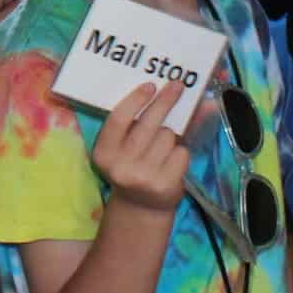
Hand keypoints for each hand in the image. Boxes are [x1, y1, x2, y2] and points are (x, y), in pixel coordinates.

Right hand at [92, 79, 189, 212]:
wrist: (140, 206)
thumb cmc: (134, 166)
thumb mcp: (127, 146)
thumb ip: (141, 119)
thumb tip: (188, 97)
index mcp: (103, 152)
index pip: (118, 119)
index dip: (135, 100)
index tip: (150, 86)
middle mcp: (119, 165)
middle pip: (147, 124)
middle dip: (164, 102)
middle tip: (177, 87)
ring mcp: (142, 177)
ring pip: (167, 137)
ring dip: (170, 137)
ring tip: (161, 149)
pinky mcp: (163, 184)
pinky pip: (181, 153)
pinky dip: (180, 153)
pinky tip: (171, 163)